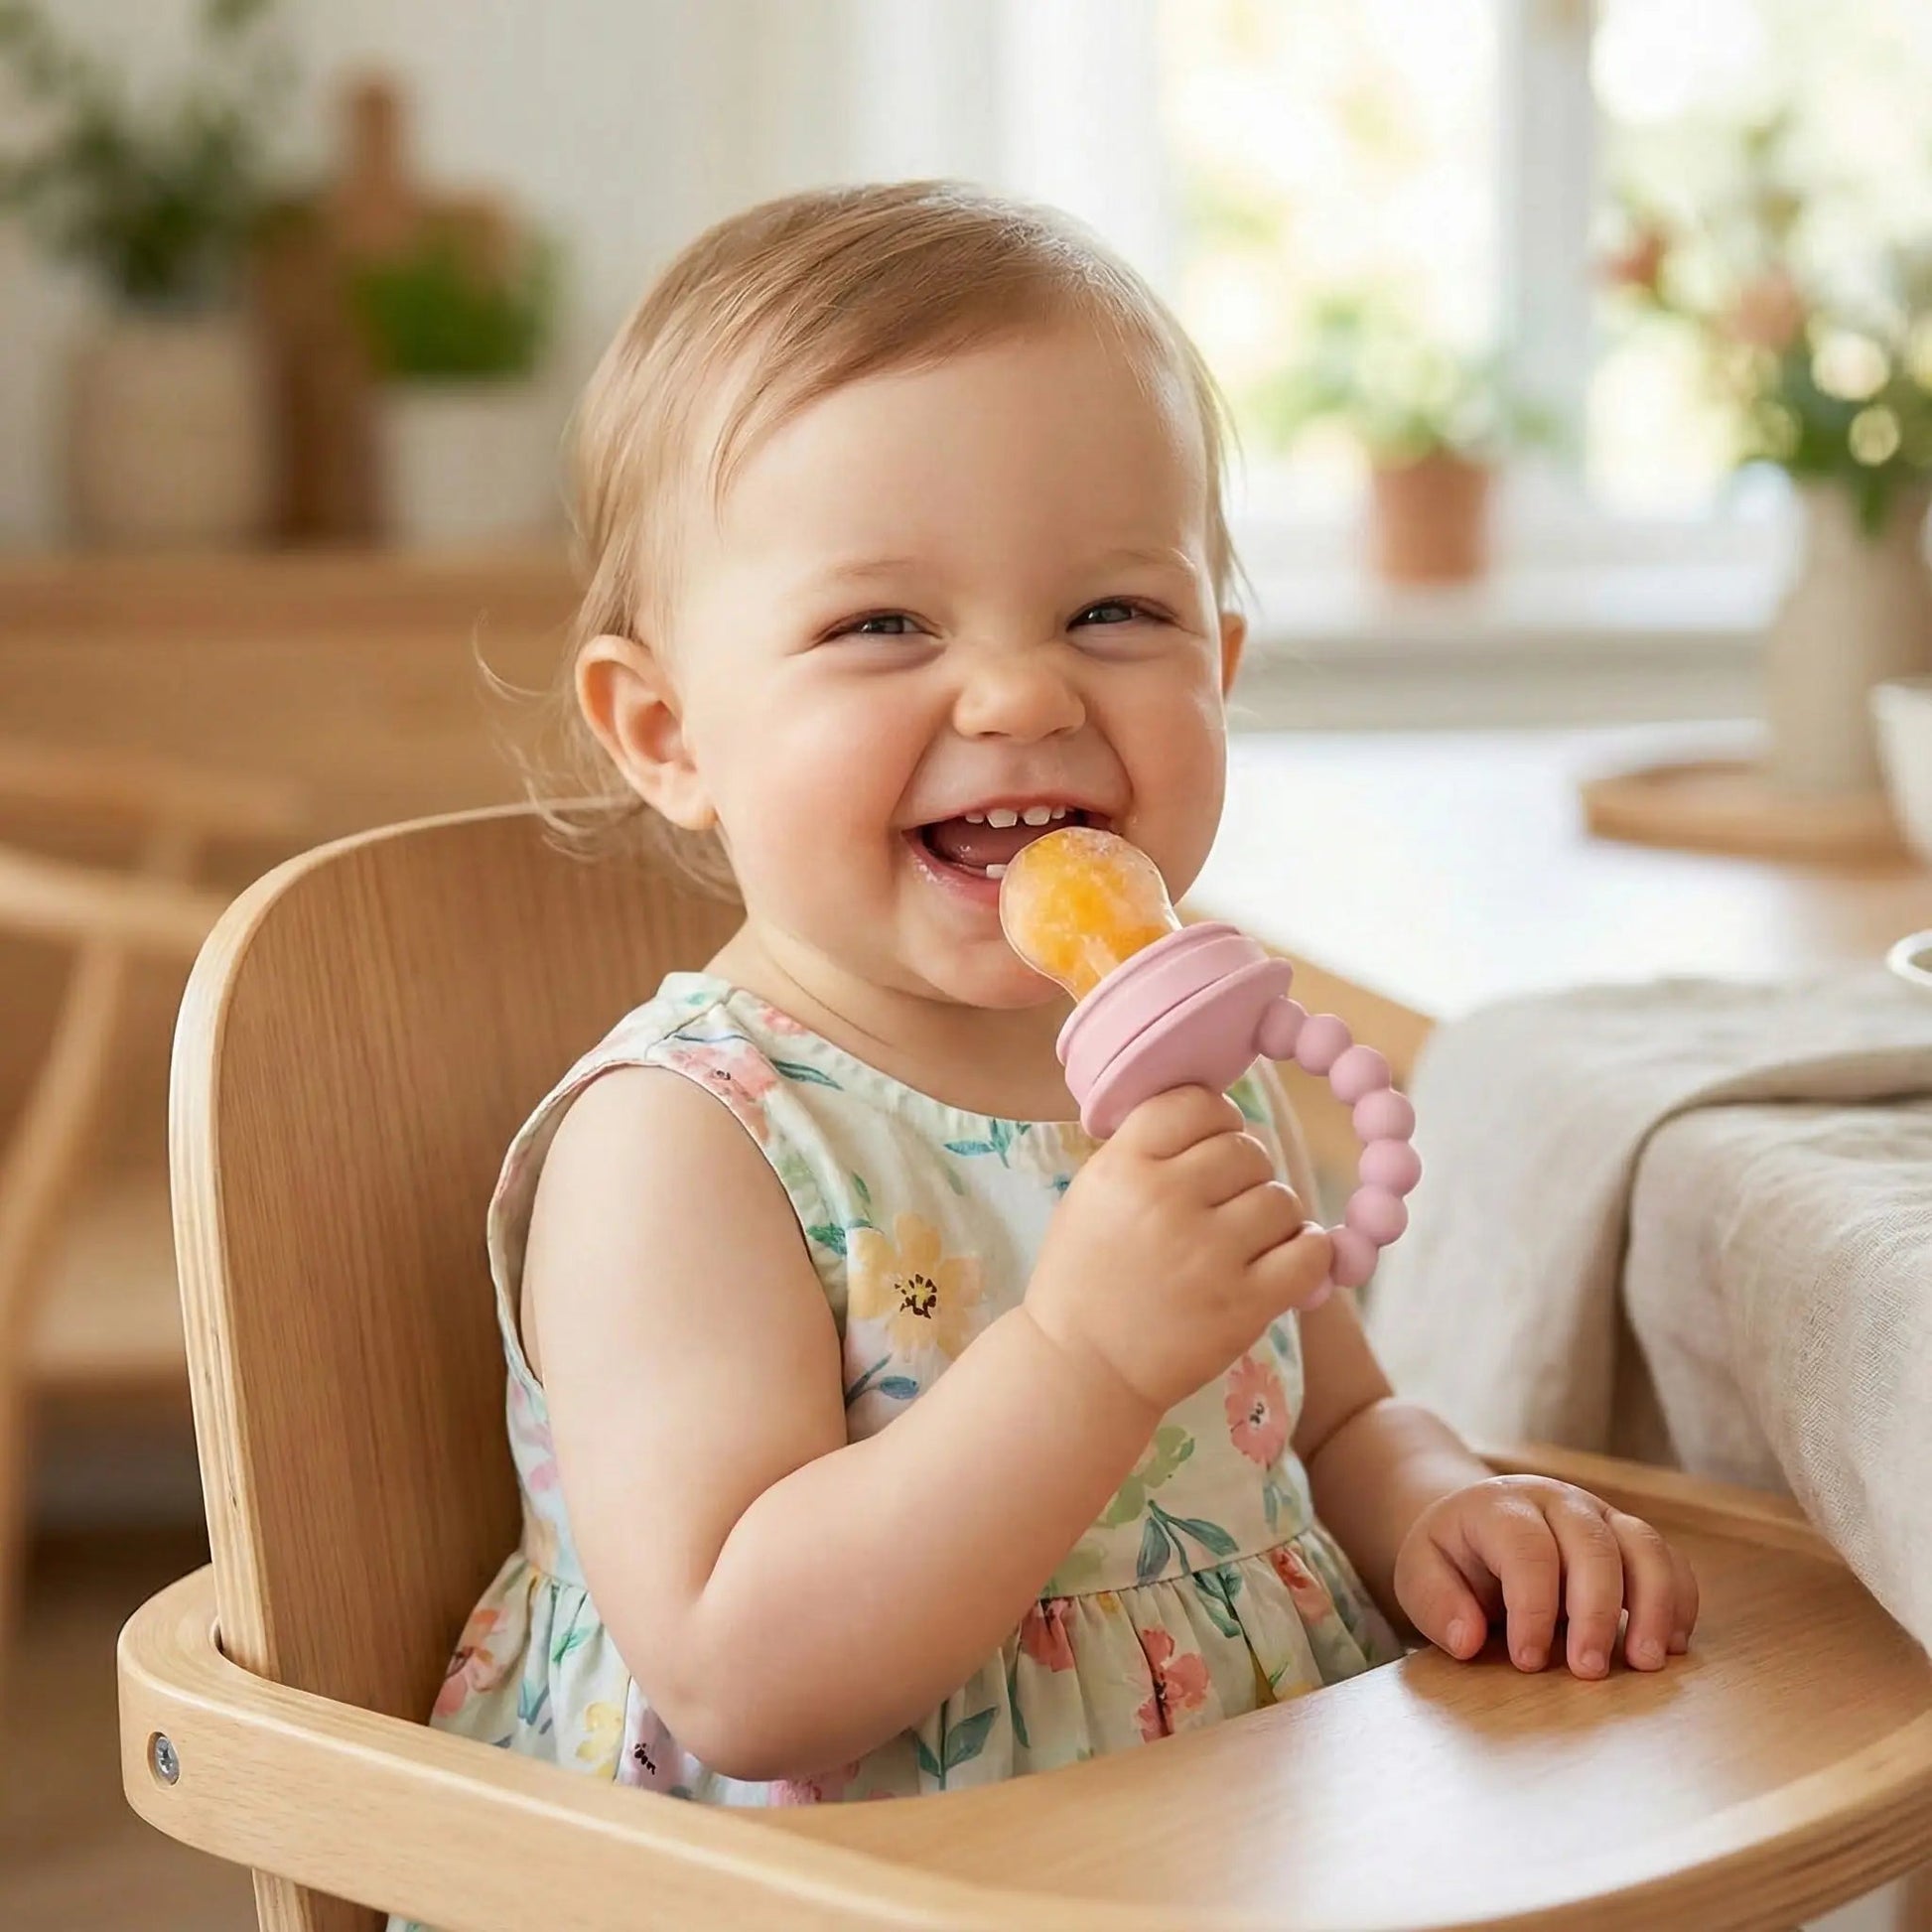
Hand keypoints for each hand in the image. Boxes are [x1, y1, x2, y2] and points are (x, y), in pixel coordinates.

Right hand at [1025, 1085, 1332, 1416]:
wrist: (1080, 1368)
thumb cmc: (1086, 1277)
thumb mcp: (1093, 1194)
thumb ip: (1145, 1150)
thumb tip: (1216, 1113)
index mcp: (1123, 1167)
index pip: (1195, 1103)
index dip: (1214, 1119)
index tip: (1209, 1147)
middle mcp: (1165, 1201)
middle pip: (1246, 1148)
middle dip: (1244, 1173)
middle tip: (1226, 1205)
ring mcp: (1208, 1254)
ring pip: (1281, 1198)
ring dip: (1273, 1216)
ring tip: (1248, 1242)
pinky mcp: (1244, 1304)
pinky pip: (1309, 1253)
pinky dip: (1307, 1252)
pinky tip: (1285, 1261)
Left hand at [1393, 1475, 1699, 1677]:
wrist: (1475, 1525)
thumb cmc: (1451, 1557)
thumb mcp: (1420, 1574)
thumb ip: (1436, 1604)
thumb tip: (1468, 1641)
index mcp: (1499, 1505)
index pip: (1526, 1549)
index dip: (1532, 1607)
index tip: (1527, 1661)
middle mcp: (1555, 1501)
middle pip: (1592, 1545)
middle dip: (1596, 1612)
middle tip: (1588, 1672)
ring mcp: (1598, 1514)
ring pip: (1643, 1545)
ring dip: (1653, 1605)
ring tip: (1646, 1663)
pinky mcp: (1627, 1537)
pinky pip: (1668, 1559)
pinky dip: (1679, 1599)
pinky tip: (1672, 1646)